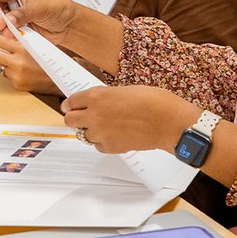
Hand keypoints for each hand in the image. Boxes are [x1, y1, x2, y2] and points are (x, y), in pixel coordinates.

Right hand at [0, 0, 78, 44]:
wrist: (66, 25)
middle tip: (4, 21)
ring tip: (13, 31)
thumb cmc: (55, 8)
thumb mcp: (40, 7)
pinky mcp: (13, 29)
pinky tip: (17, 35)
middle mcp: (7, 1)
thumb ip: (22, 13)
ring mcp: (9, 16)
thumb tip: (8, 20)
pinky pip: (3, 33)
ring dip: (2, 27)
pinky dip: (8, 35)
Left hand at [0, 35, 57, 93]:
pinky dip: (10, 70)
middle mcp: (18, 62)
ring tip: (8, 57)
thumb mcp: (40, 44)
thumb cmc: (54, 61)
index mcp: (24, 48)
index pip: (0, 38)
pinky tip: (19, 69)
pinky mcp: (17, 85)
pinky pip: (7, 75)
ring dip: (1, 60)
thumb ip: (24, 39)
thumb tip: (8, 34)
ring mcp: (16, 75)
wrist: (63, 79)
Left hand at [61, 86, 200, 153]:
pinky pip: (97, 146)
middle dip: (74, 119)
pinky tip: (114, 135)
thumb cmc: (153, 101)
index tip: (69, 107)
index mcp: (97, 96)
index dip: (70, 105)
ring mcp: (101, 133)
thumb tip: (98, 103)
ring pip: (83, 135)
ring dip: (91, 131)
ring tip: (106, 127)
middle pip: (70, 120)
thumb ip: (106, 97)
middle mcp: (94, 114)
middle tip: (82, 118)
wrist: (167, 121)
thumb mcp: (124, 90)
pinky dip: (103, 142)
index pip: (71, 102)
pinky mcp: (109, 147)